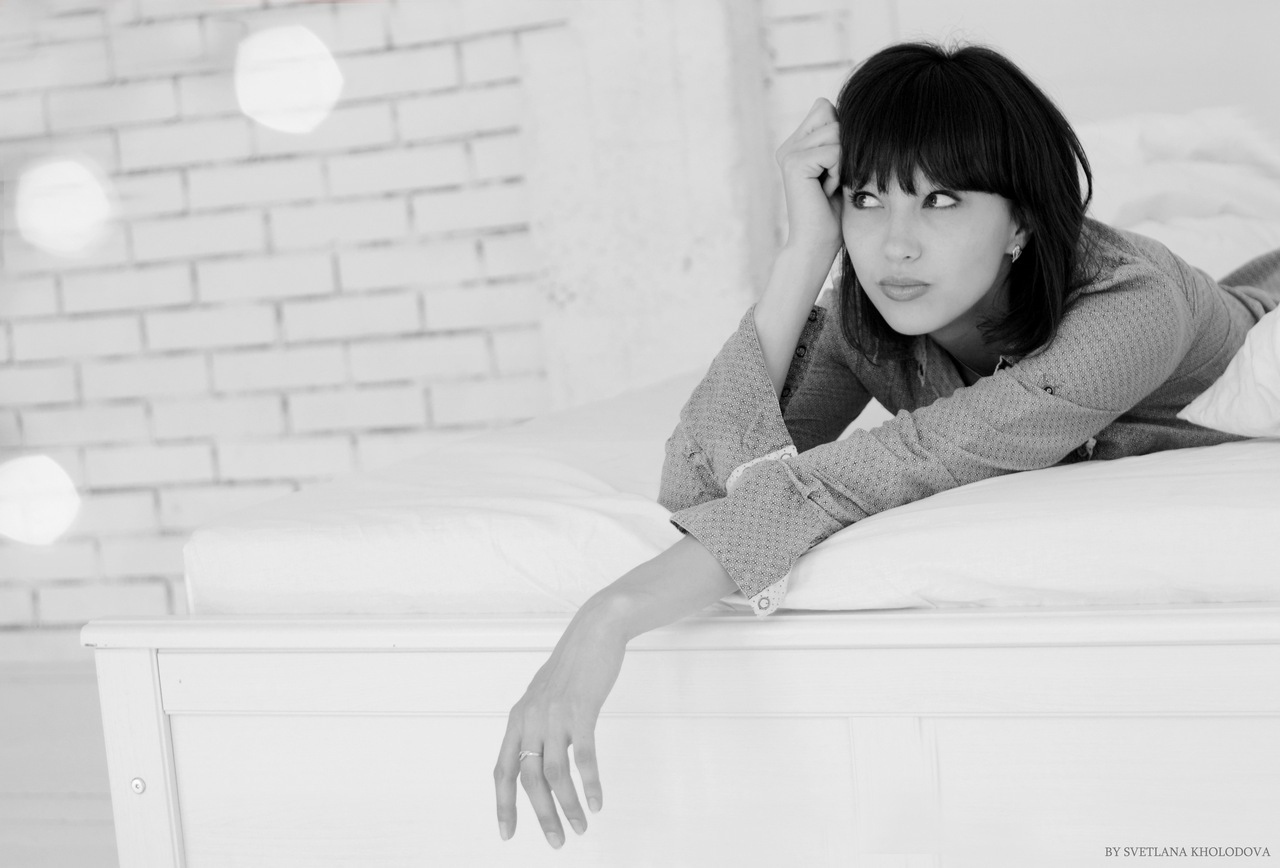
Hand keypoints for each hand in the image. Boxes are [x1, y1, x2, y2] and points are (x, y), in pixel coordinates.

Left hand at [493, 599, 627, 847]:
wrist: (595, 630)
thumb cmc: (573, 665)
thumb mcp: (544, 695)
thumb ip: (537, 723)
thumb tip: (535, 755)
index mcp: (518, 719)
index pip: (502, 770)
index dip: (503, 805)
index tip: (507, 834)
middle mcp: (531, 719)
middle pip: (528, 779)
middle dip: (541, 815)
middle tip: (556, 841)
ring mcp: (555, 715)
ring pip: (555, 773)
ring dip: (568, 806)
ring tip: (580, 827)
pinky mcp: (581, 711)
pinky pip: (584, 756)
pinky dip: (590, 783)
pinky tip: (597, 801)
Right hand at [776, 97, 843, 261]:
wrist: (817, 245)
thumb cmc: (834, 213)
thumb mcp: (840, 167)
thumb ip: (838, 137)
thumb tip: (842, 106)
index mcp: (796, 145)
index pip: (825, 109)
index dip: (840, 135)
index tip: (833, 169)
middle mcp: (788, 146)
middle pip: (830, 114)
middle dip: (842, 147)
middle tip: (831, 179)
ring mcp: (788, 153)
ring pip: (835, 132)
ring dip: (842, 161)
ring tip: (829, 186)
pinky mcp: (794, 163)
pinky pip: (834, 151)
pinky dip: (839, 171)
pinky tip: (826, 191)